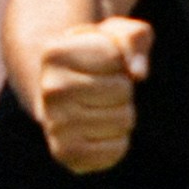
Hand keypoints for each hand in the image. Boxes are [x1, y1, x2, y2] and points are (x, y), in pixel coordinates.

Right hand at [24, 4, 153, 173]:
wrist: (63, 94)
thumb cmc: (96, 58)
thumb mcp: (114, 34)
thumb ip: (134, 37)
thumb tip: (139, 73)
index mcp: (54, 53)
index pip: (115, 58)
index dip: (119, 60)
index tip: (99, 63)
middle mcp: (49, 89)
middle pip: (122, 90)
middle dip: (123, 87)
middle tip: (101, 88)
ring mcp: (54, 124)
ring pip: (123, 119)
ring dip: (122, 112)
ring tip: (100, 107)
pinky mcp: (66, 154)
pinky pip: (116, 150)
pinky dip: (119, 140)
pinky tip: (100, 130)